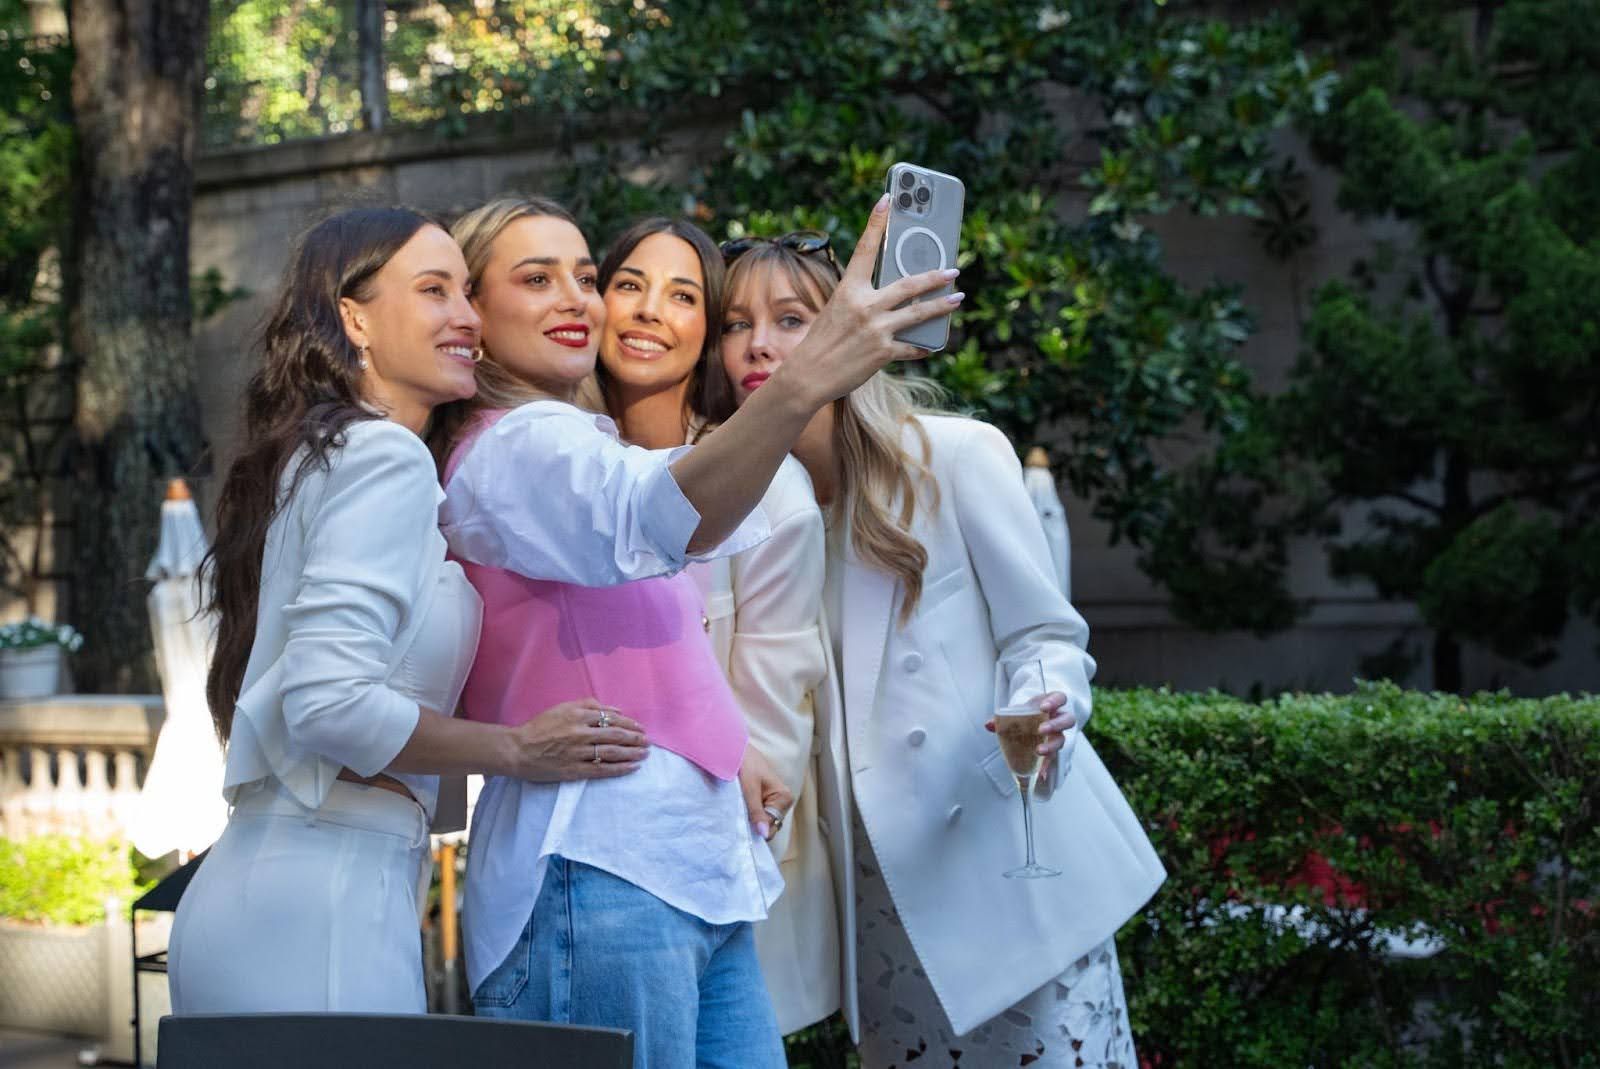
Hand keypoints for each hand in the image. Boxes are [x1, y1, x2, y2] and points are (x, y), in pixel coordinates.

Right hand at [502, 699, 648, 781]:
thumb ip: (589, 705)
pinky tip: (632, 767)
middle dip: (635, 738)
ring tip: (645, 754)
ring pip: (612, 752)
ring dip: (632, 753)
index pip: (611, 718)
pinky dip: (620, 768)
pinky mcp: (574, 770)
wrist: (518, 749)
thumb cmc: (540, 727)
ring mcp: (578, 752)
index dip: (629, 723)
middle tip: (648, 741)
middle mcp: (580, 733)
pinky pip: (602, 769)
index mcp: (578, 715)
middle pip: (615, 734)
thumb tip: (616, 709)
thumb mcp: (562, 708)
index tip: (640, 727)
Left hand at [738, 745, 793, 841]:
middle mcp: (781, 801)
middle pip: (768, 825)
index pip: (773, 825)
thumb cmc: (745, 763)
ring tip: (737, 811)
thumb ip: (756, 811)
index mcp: (784, 797)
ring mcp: (771, 801)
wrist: (735, 747)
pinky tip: (738, 809)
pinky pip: (755, 814)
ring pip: (760, 821)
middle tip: (738, 818)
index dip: (758, 830)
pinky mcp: (761, 800)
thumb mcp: (750, 788)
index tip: (742, 829)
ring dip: (749, 819)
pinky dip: (746, 814)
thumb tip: (764, 834)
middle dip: (754, 824)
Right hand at [775, 195, 963, 407]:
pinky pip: (912, 346)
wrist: (808, 376)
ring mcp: (876, 329)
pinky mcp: (883, 352)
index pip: (864, 249)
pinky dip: (922, 346)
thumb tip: (894, 300)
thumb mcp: (837, 312)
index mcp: (848, 290)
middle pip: (909, 284)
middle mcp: (864, 306)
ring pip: (919, 312)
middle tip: (952, 270)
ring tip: (958, 298)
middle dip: (935, 276)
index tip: (887, 199)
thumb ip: (863, 302)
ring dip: (943, 305)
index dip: (876, 222)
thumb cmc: (821, 343)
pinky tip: (931, 346)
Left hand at [984, 691, 1074, 756]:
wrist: (1031, 722)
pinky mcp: (1053, 749)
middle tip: (1041, 730)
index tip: (1044, 707)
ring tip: (1039, 750)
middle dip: (1055, 725)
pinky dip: (1046, 765)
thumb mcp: (1017, 712)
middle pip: (1067, 719)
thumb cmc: (1027, 714)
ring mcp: (1058, 734)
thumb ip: (1003, 718)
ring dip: (1052, 745)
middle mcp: (1058, 719)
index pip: (1060, 698)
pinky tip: (1041, 772)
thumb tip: (988, 725)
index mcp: (1051, 704)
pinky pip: (1054, 757)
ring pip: (1062, 739)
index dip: (1055, 701)